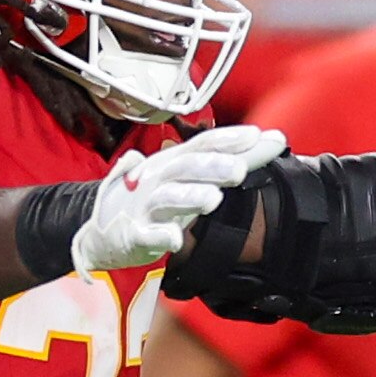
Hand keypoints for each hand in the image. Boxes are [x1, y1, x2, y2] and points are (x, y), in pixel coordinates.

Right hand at [73, 126, 282, 271]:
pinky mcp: (134, 235)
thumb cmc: (154, 198)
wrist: (101, 227)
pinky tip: (176, 240)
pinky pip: (148, 235)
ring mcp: (146, 206)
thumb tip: (274, 140)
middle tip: (239, 169)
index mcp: (175, 162)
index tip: (258, 136)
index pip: (203, 144)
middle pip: (186, 167)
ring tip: (213, 199)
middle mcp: (160, 178)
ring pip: (168, 198)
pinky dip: (161, 237)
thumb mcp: (190, 176)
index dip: (229, 139)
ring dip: (190, 196)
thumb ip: (232, 159)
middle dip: (212, 166)